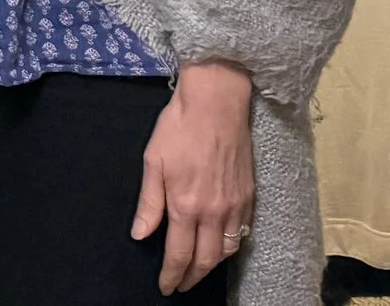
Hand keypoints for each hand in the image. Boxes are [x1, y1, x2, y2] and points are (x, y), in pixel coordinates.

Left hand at [134, 61, 254, 293]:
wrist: (216, 103)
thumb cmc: (179, 128)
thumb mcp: (153, 162)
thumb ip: (149, 203)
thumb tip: (140, 235)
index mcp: (186, 204)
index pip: (180, 253)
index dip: (172, 274)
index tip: (166, 286)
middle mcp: (214, 212)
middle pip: (205, 259)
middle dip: (192, 277)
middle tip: (180, 286)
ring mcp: (235, 205)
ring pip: (226, 250)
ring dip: (211, 266)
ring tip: (198, 270)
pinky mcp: (249, 196)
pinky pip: (242, 233)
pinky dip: (229, 247)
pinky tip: (220, 246)